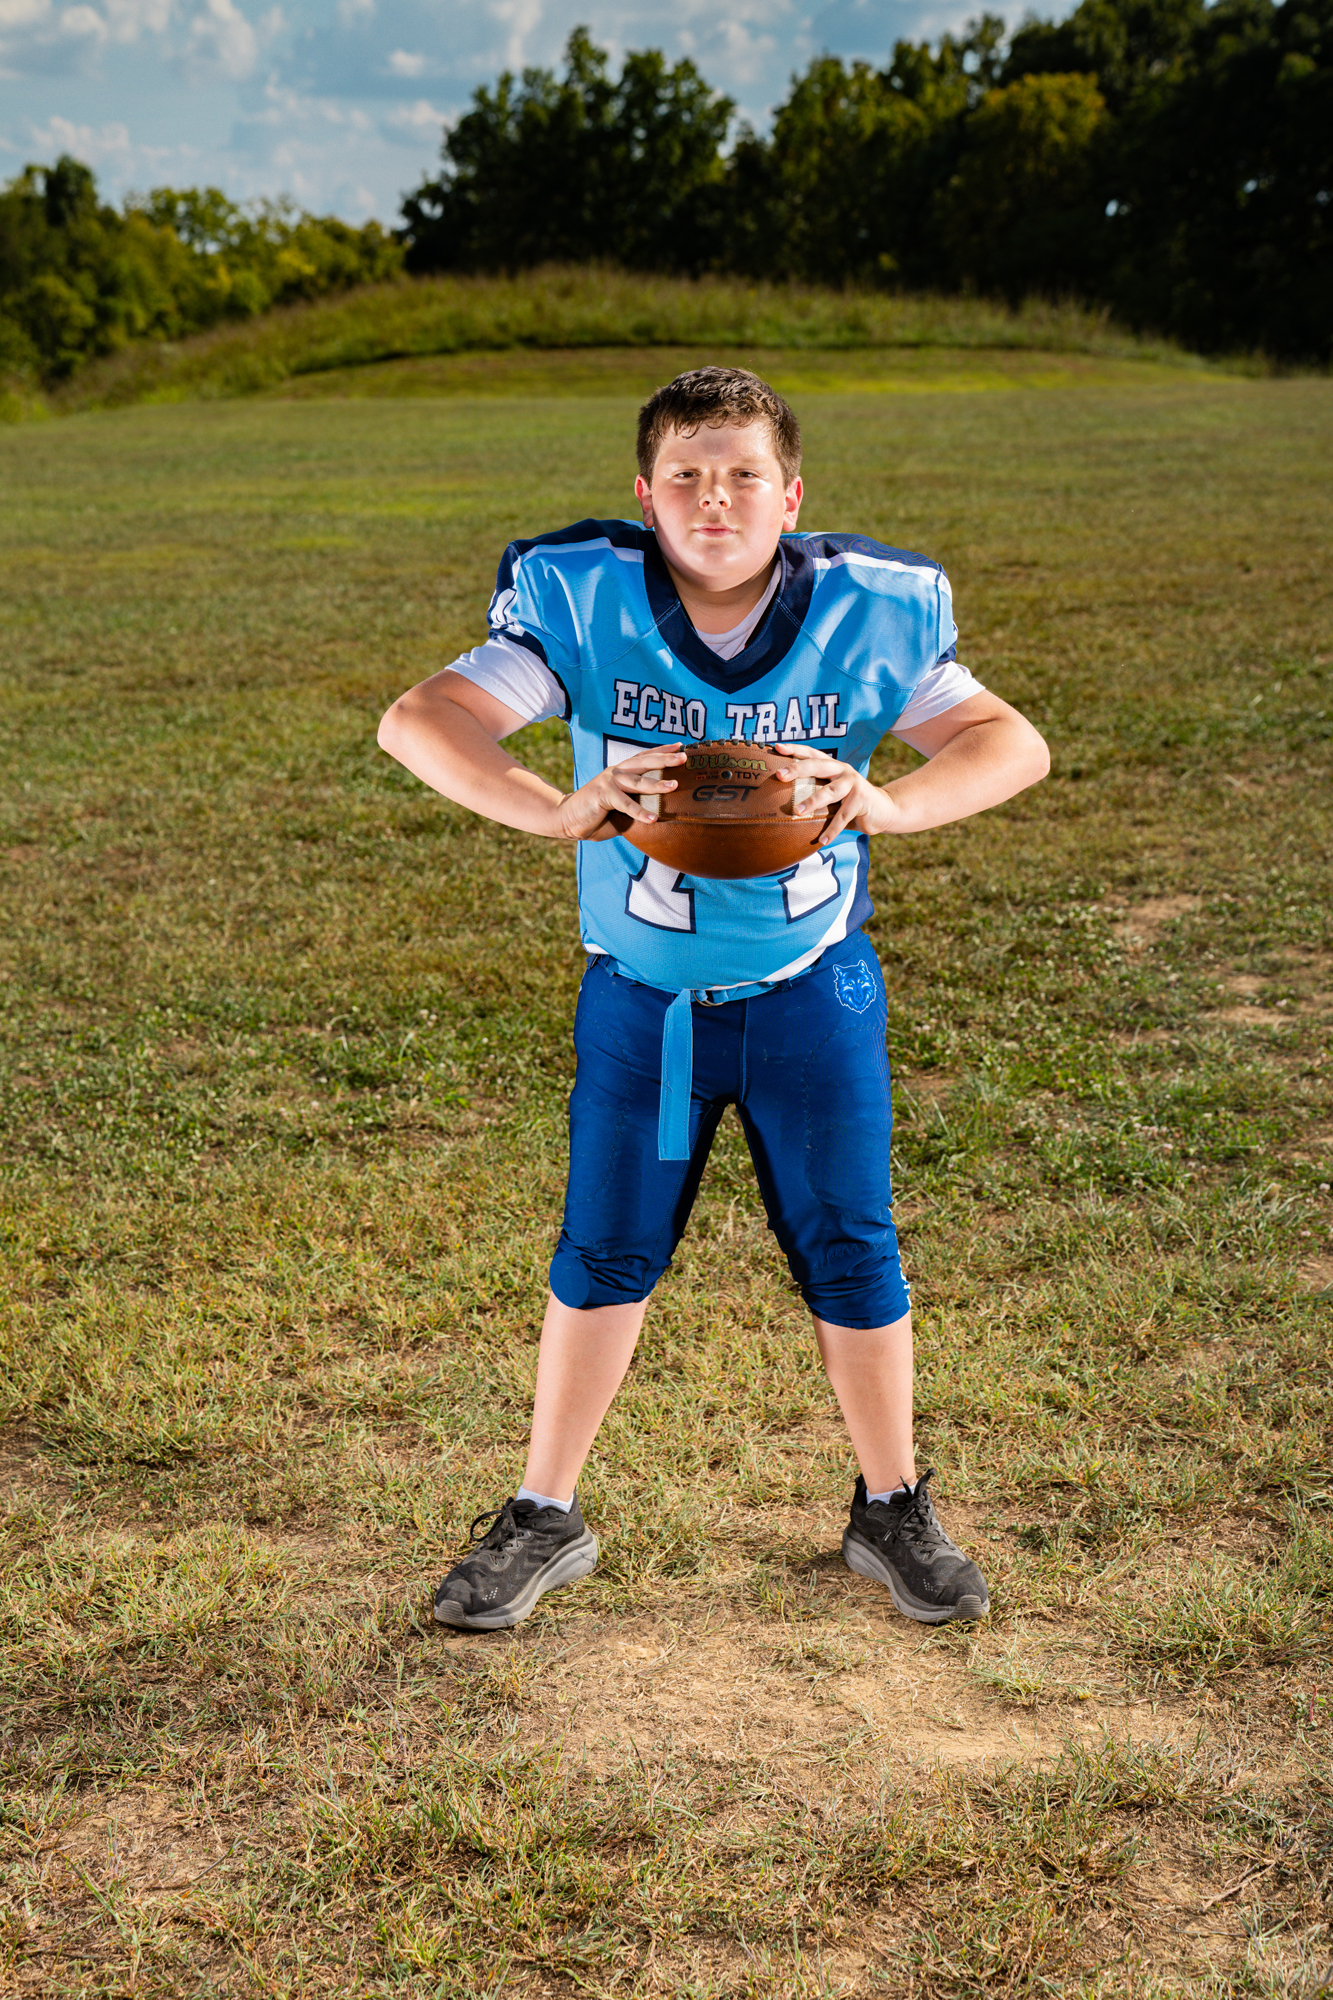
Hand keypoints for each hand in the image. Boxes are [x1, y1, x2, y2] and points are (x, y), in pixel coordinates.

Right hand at [553, 744, 687, 842]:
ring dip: (656, 784)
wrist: (567, 819)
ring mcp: (609, 782)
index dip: (662, 750)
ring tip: (674, 786)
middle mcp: (616, 772)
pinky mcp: (602, 795)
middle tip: (683, 757)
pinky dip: (639, 812)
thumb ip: (638, 805)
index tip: (681, 745)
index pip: (644, 757)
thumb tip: (662, 814)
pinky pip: (625, 804)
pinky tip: (653, 818)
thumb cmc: (597, 815)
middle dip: (665, 759)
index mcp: (622, 772)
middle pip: (644, 762)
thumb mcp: (622, 809)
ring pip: (637, 781)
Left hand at [773, 744, 896, 844]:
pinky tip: (822, 840)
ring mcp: (853, 784)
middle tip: (779, 775)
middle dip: (797, 769)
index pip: (811, 754)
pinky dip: (832, 830)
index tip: (777, 748)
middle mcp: (842, 770)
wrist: (884, 809)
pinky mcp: (861, 800)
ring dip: (812, 801)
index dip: (795, 749)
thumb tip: (781, 803)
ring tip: (797, 811)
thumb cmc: (849, 802)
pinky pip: (843, 817)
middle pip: (817, 766)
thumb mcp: (832, 793)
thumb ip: (815, 792)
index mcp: (832, 765)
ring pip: (829, 791)